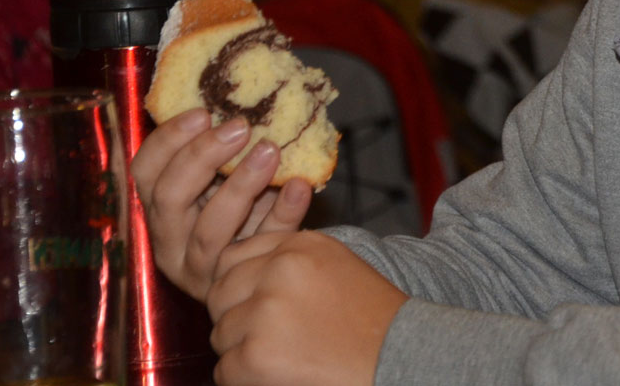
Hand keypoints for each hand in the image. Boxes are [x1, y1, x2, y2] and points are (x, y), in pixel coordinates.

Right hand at [130, 109, 312, 300]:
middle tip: (241, 126)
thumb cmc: (241, 208)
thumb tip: (245, 105)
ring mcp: (204, 268)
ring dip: (241, 185)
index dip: (167, 140)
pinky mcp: (242, 280)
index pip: (145, 172)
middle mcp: (172, 241)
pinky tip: (300, 185)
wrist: (271, 263)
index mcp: (159, 208)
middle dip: (201, 157)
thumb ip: (222, 150)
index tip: (203, 112)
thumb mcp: (222, 179)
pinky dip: (283, 213)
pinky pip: (262, 245)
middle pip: (169, 199)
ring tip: (271, 150)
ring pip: (210, 230)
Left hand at [207, 230, 409, 385]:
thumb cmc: (372, 321)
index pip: (234, 257)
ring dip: (240, 351)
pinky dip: (244, 380)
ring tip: (280, 358)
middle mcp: (279, 272)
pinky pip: (224, 370)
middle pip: (220, 294)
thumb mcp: (335, 267)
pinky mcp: (255, 356)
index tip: (255, 305)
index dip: (239, 286)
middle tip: (267, 338)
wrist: (399, 359)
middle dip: (235, 318)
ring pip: (221, 334)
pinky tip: (277, 378)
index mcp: (299, 247)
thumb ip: (289, 260)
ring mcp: (265, 313)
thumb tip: (236, 275)